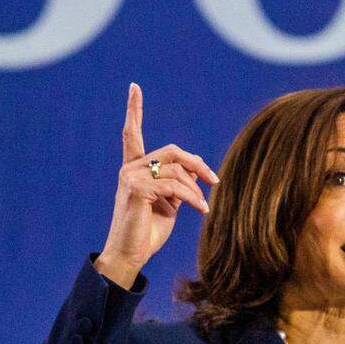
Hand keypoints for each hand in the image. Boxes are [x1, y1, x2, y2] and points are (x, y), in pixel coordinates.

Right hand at [94, 83, 218, 289]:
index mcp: (134, 168)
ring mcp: (130, 178)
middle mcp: (129, 169)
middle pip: (172, 151)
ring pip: (177, 171)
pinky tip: (200, 210)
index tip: (133, 87)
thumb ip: (178, 182)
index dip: (134, 109)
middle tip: (215, 181)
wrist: (131, 256)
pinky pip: (174, 185)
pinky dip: (192, 197)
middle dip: (197, 163)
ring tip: (203, 207)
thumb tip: (196, 171)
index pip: (132, 133)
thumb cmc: (149, 231)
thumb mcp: (169, 203)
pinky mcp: (136, 190)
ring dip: (197, 190)